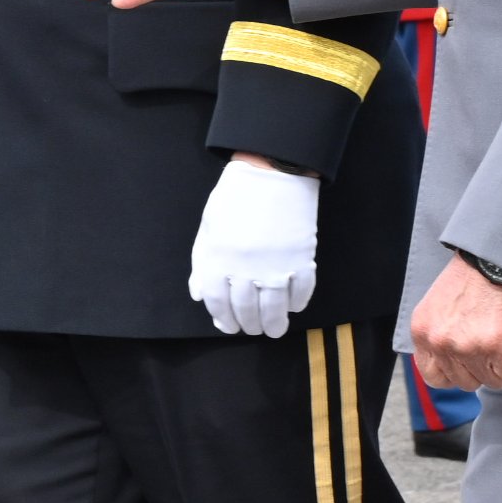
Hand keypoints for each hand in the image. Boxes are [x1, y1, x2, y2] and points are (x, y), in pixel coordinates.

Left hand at [186, 154, 319, 338]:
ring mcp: (275, 265)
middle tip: (254, 330)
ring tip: (275, 330)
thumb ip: (202, 264)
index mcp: (218, 258)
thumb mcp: (209, 228)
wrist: (272, 172)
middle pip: (246, 309)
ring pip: (274, 308)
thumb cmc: (235, 198)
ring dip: (274, 324)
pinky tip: (294, 307)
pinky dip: (298, 303)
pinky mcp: (302, 258)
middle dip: (249, 325)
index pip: (218, 301)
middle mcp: (244, 267)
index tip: (230, 326)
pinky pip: (301, 290)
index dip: (223, 318)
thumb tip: (199, 295)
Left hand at [410, 257, 501, 398]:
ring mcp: (467, 347)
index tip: (469, 363)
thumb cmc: (472, 278)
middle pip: (466, 382)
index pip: (434, 377)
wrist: (496, 257)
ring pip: (492, 381)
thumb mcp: (438, 307)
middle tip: (493, 344)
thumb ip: (440, 336)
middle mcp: (440, 343)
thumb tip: (456, 364)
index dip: (456, 373)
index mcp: (422, 332)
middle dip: (484, 368)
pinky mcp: (497, 346)